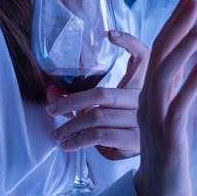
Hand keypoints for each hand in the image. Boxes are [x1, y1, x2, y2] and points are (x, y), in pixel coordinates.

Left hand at [46, 31, 149, 158]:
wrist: (145, 161)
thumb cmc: (119, 129)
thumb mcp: (100, 111)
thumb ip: (77, 99)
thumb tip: (50, 90)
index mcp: (139, 85)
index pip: (142, 57)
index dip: (129, 42)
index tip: (109, 34)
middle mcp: (142, 100)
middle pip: (101, 94)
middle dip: (70, 102)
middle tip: (51, 111)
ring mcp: (140, 120)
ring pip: (96, 116)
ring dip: (70, 126)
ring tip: (56, 134)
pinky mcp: (135, 141)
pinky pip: (100, 136)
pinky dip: (78, 140)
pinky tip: (67, 145)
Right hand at [133, 0, 196, 195]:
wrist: (157, 195)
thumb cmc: (165, 156)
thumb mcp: (167, 115)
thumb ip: (172, 88)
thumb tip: (185, 61)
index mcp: (150, 94)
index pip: (160, 50)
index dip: (174, 23)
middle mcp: (148, 101)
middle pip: (160, 55)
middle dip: (177, 25)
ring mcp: (156, 118)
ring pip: (165, 76)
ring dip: (182, 50)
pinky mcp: (168, 136)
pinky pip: (178, 107)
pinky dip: (190, 86)